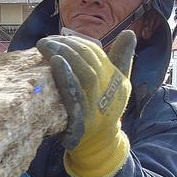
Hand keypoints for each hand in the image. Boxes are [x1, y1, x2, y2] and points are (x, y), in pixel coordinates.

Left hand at [37, 31, 134, 176]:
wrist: (99, 143)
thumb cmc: (104, 108)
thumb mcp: (118, 83)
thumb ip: (122, 58)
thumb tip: (130, 33)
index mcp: (116, 80)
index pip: (96, 53)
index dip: (77, 42)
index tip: (58, 38)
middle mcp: (110, 91)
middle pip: (90, 61)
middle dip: (68, 46)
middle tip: (47, 40)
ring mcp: (96, 106)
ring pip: (85, 75)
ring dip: (65, 56)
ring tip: (46, 45)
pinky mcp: (82, 121)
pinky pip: (74, 97)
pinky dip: (66, 78)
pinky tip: (55, 63)